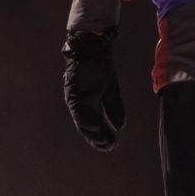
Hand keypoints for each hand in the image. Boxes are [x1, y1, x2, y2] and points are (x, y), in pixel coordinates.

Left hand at [61, 28, 124, 150]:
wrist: (94, 49)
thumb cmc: (100, 67)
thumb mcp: (111, 91)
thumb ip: (114, 108)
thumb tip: (120, 127)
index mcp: (88, 104)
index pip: (93, 124)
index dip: (101, 135)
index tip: (111, 145)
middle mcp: (80, 104)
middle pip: (87, 126)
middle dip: (97, 138)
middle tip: (109, 147)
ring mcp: (75, 98)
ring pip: (82, 121)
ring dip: (93, 133)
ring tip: (103, 143)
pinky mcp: (74, 92)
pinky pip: (79, 110)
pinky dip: (87, 120)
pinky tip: (95, 128)